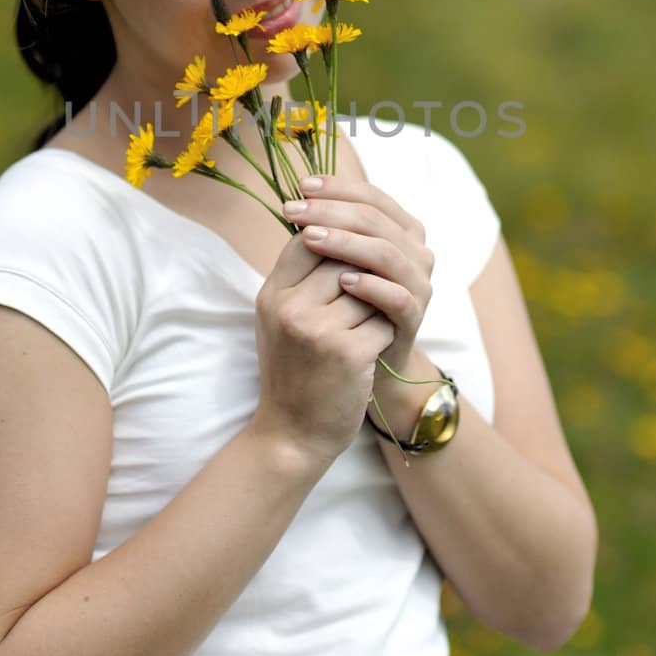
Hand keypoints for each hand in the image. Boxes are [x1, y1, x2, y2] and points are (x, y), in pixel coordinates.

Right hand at [253, 232, 396, 467]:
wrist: (294, 433)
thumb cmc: (293, 369)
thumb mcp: (280, 317)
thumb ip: (301, 274)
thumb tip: (335, 222)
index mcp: (272, 294)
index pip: (309, 236)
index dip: (337, 238)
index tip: (352, 254)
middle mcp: (290, 308)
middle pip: (345, 259)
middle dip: (362, 274)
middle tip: (361, 298)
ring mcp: (318, 330)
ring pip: (370, 288)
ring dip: (374, 306)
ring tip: (361, 328)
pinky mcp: (348, 354)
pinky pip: (383, 322)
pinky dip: (382, 334)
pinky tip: (369, 351)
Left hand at [281, 174, 434, 381]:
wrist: (359, 365)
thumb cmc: (342, 307)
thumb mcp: (332, 265)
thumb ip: (325, 232)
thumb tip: (295, 198)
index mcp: (400, 230)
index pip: (371, 197)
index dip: (337, 188)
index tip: (302, 186)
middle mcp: (415, 252)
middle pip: (375, 220)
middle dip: (331, 211)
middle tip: (293, 210)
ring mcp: (418, 285)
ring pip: (386, 253)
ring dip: (347, 243)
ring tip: (311, 238)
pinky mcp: (414, 318)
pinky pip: (397, 297)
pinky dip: (371, 287)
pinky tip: (343, 282)